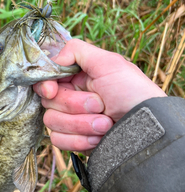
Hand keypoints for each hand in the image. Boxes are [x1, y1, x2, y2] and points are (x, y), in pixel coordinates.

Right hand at [34, 39, 166, 151]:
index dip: (46, 86)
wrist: (146, 129)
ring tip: (106, 124)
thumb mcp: (109, 63)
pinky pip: (58, 140)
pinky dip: (79, 140)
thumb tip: (54, 59)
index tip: (52, 90)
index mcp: (78, 78)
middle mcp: (72, 98)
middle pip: (48, 102)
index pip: (46, 80)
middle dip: (75, 106)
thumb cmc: (133, 93)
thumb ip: (76, 51)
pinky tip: (98, 138)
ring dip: (80, 124)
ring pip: (51, 122)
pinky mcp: (75, 140)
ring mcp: (72, 120)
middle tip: (101, 105)